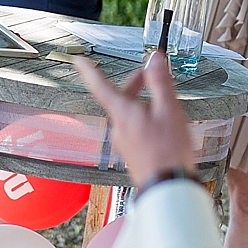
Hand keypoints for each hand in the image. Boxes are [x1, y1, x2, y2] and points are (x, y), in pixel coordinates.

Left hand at [72, 53, 197, 184]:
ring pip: (129, 114)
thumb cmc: (168, 152)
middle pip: (120, 99)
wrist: (168, 188)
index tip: (78, 60)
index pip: (100, 86)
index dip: (89, 71)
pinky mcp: (132, 154)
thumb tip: (153, 59)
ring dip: (142, 103)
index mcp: (122, 114)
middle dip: (134, 84)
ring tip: (161, 100)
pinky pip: (134, 129)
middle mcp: (118, 128)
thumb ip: (159, 82)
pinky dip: (145, 119)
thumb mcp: (168, 110)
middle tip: (147, 75)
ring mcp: (124, 143)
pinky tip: (161, 125)